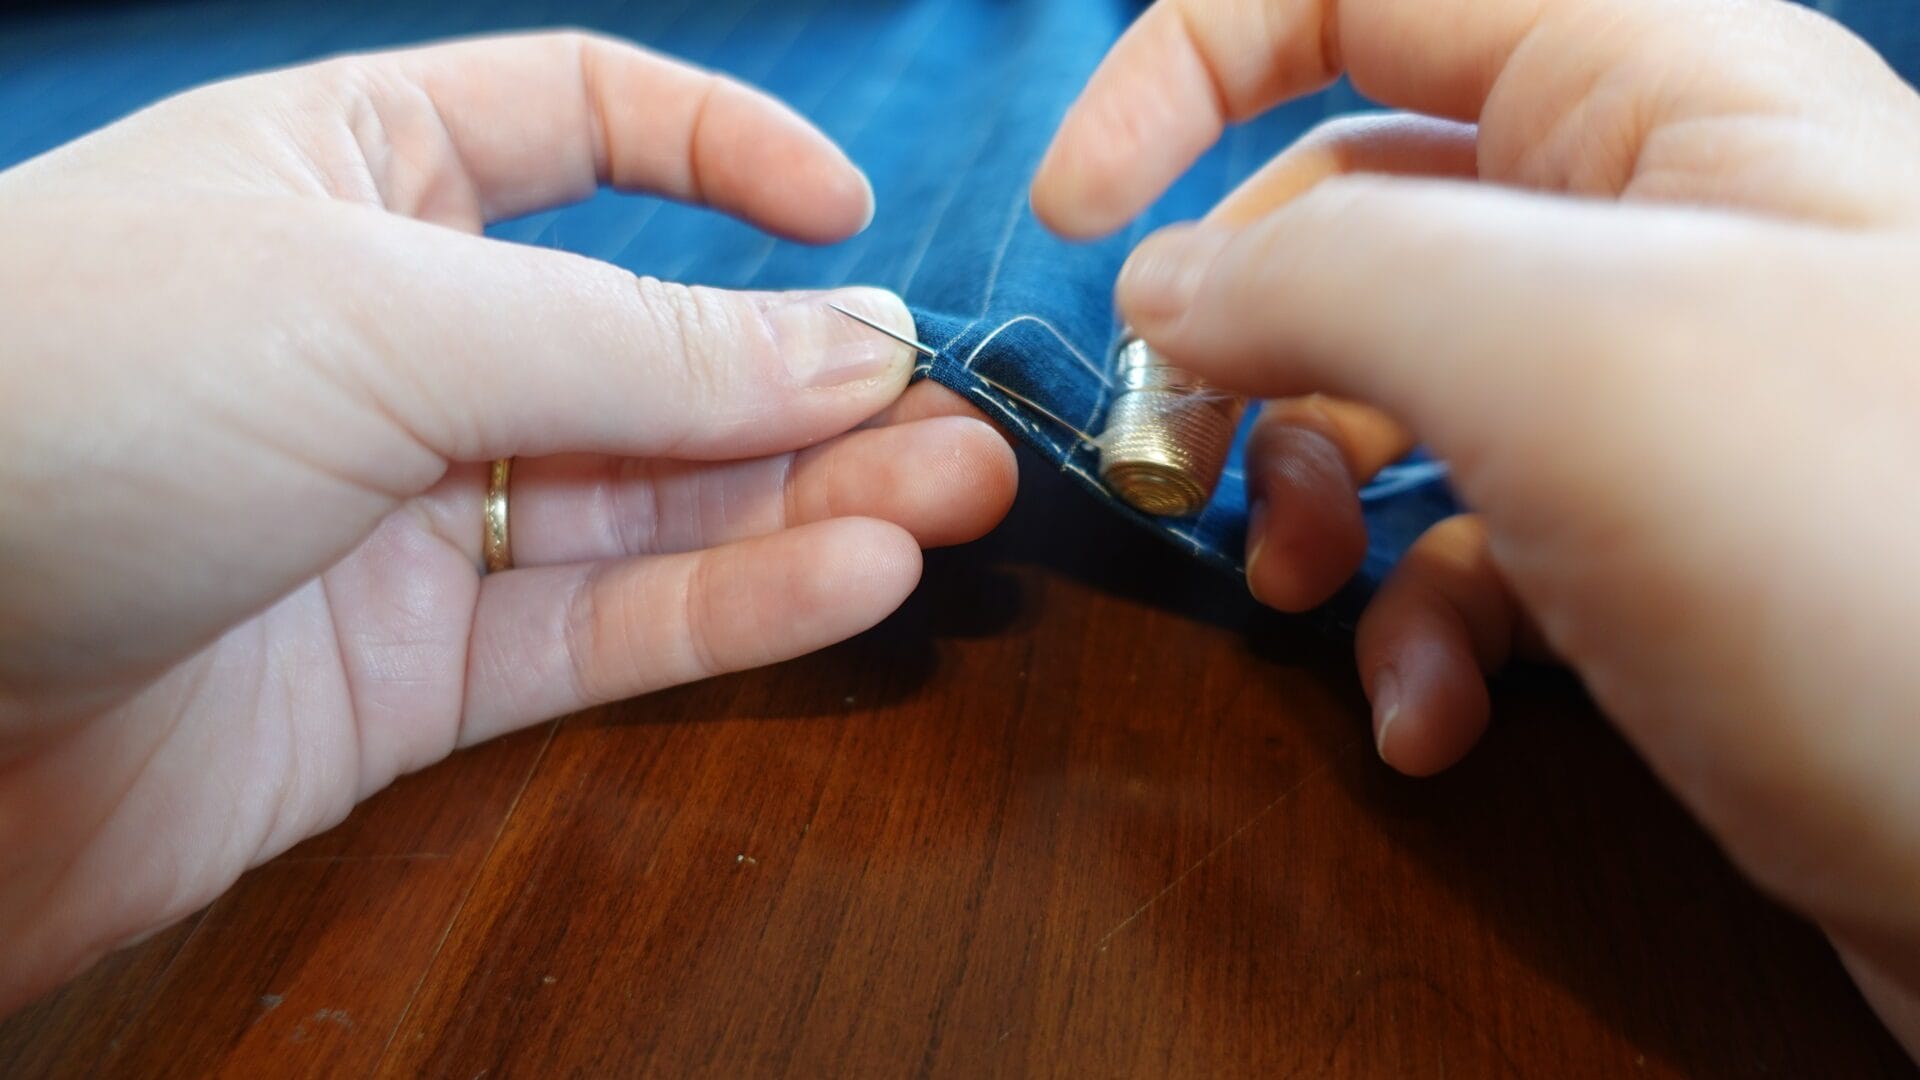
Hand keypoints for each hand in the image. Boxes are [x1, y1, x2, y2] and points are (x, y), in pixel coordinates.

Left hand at [0, 32, 1015, 1009]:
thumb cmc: (67, 402)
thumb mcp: (375, 315)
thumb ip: (632, 345)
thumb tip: (849, 343)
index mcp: (352, 175)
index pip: (574, 124)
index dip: (720, 155)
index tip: (847, 212)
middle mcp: (392, 339)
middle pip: (649, 344)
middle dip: (807, 378)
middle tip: (952, 413)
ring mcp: (403, 515)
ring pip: (648, 504)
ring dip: (807, 502)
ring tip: (953, 497)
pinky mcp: (404, 677)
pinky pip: (597, 632)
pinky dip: (727, 612)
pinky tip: (850, 581)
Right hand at [1033, 0, 1919, 1052]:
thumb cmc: (1864, 560)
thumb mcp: (1563, 354)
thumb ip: (1325, 271)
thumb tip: (1173, 287)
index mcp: (1654, 89)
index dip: (1186, 67)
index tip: (1077, 221)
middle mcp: (1659, 220)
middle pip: (1352, 214)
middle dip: (1243, 342)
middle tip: (1183, 468)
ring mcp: (1665, 396)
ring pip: (1395, 393)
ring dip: (1317, 500)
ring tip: (1314, 604)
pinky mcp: (1665, 554)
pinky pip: (1476, 549)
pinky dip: (1418, 631)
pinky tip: (1431, 722)